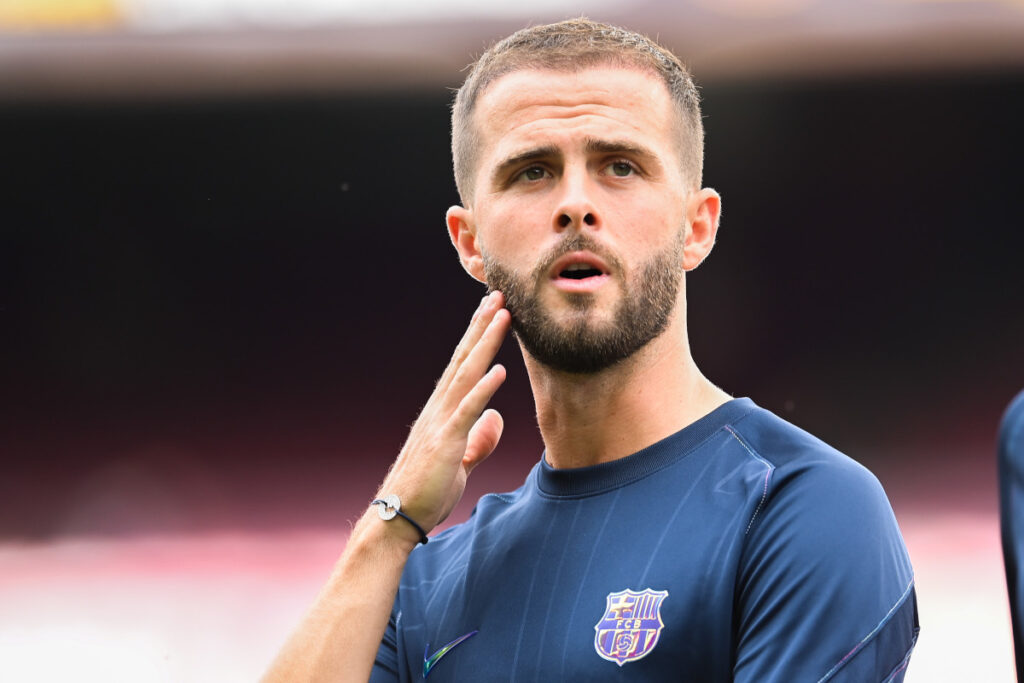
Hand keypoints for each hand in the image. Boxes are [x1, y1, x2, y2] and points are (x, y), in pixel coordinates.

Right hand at [375, 290, 510, 536]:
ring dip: (485, 344)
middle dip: (482, 327)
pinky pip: (466, 411)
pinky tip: (498, 371)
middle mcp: (440, 408)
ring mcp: (441, 423)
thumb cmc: (427, 490)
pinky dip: (482, 390)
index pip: (464, 366)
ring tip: (502, 316)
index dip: (478, 337)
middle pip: (464, 359)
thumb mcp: (462, 459)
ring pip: (466, 375)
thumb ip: (480, 437)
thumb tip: (496, 417)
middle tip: (499, 296)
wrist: (398, 516)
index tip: (492, 310)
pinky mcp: (445, 443)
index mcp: (443, 411)